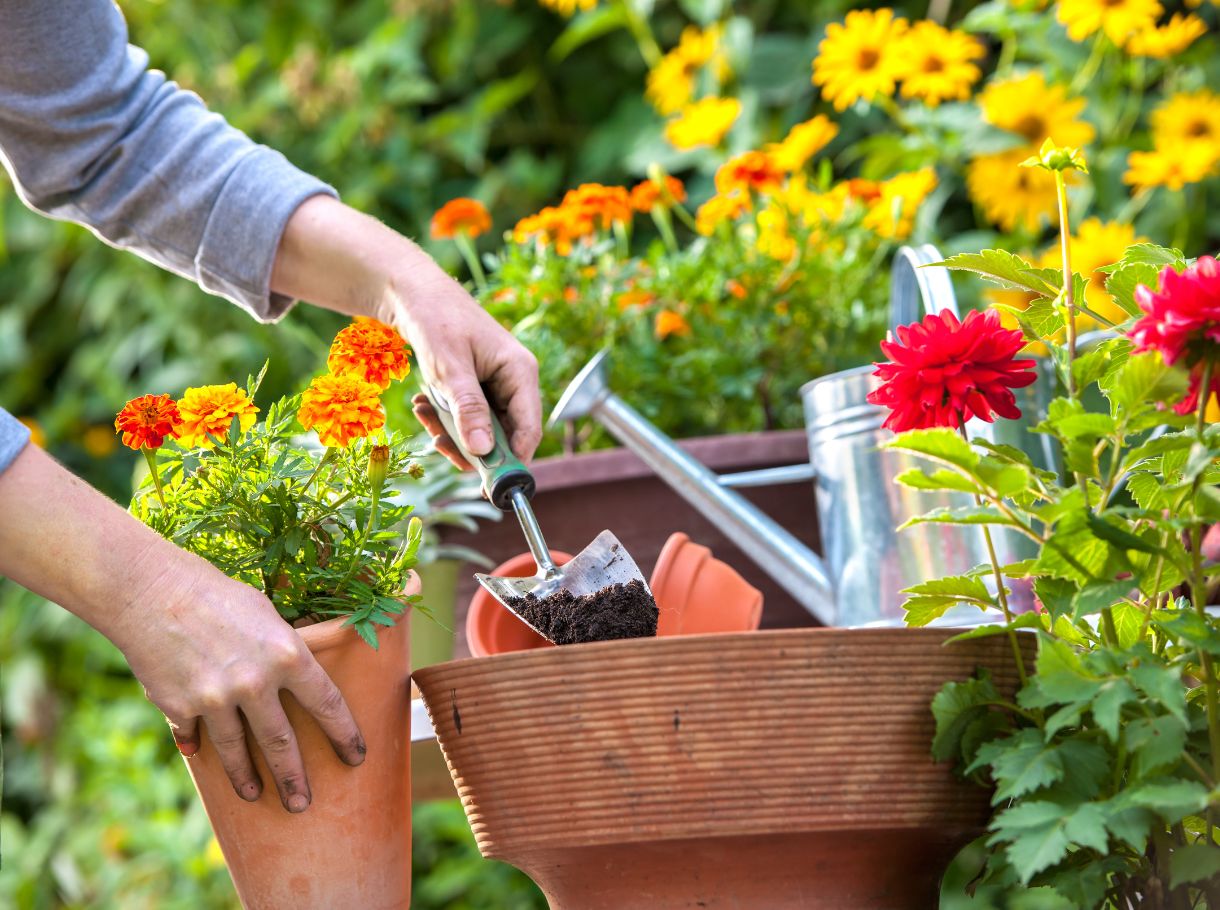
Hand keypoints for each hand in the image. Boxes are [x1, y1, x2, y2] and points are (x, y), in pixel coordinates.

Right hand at [118, 559, 364, 812]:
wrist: (152, 592)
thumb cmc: (216, 594)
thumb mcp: (265, 614)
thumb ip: (282, 651)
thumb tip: (296, 677)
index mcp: (288, 654)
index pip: (327, 704)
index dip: (344, 734)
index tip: (356, 756)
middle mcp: (256, 682)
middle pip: (282, 744)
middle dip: (295, 779)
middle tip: (302, 804)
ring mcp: (216, 699)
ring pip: (237, 752)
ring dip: (247, 779)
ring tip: (256, 795)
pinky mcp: (181, 708)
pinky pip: (194, 737)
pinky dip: (197, 746)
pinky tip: (200, 756)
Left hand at [269, 196, 542, 469]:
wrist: (412, 292)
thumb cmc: (435, 320)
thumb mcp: (449, 369)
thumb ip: (469, 410)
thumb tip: (484, 451)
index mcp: (521, 371)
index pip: (529, 429)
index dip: (511, 460)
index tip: (486, 484)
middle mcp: (515, 380)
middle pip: (505, 434)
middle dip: (471, 445)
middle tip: (438, 444)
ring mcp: (497, 384)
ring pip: (483, 429)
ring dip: (452, 431)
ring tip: (425, 414)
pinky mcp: (479, 386)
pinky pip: (468, 416)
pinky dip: (445, 417)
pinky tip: (424, 405)